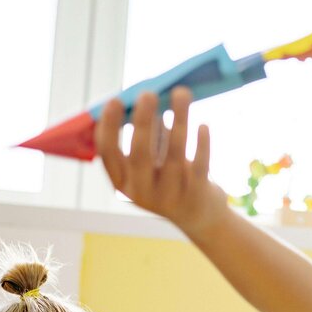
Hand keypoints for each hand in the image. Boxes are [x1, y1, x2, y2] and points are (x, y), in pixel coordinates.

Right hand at [95, 87, 228, 238]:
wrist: (198, 217)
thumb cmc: (169, 178)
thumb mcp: (150, 163)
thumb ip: (146, 135)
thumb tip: (145, 97)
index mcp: (123, 182)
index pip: (108, 154)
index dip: (109, 127)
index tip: (115, 100)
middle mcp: (142, 192)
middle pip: (140, 155)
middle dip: (142, 122)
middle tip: (148, 93)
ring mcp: (169, 197)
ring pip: (174, 155)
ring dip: (179, 121)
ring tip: (182, 93)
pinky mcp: (195, 196)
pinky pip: (199, 167)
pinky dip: (202, 145)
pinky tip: (202, 125)